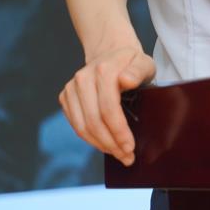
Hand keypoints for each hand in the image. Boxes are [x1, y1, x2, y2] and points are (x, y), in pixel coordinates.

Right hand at [58, 45, 154, 165]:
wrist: (110, 53)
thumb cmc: (131, 63)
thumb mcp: (144, 63)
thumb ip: (138, 71)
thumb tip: (126, 80)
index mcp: (103, 70)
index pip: (108, 108)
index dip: (118, 131)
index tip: (129, 147)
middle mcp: (83, 79)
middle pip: (94, 121)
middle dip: (110, 143)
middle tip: (126, 156)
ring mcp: (71, 88)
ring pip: (82, 126)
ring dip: (100, 144)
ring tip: (117, 154)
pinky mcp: (65, 97)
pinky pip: (76, 125)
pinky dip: (90, 138)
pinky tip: (105, 144)